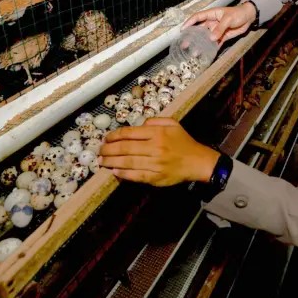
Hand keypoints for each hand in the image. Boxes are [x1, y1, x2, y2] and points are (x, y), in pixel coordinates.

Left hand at [98, 117, 219, 186]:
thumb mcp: (172, 123)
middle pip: (125, 148)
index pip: (129, 133)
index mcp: (157, 133)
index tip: (106, 139)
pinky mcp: (156, 177)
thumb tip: (138, 124)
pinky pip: (137, 176)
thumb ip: (155, 120)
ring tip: (102, 162)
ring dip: (112, 162)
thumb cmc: (183, 142)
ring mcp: (155, 163)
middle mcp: (155, 147)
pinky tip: (115, 172)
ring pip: (128, 162)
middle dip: (108, 150)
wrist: (197, 161)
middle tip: (99, 151)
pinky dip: (124, 175)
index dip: (114, 136)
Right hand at [182, 2, 256, 45]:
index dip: (189, 22)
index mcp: (212, 14)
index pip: (197, 17)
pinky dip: (211, 48)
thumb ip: (220, 28)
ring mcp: (217, 30)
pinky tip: (206, 54)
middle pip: (199, 29)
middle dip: (192, 36)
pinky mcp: (222, 37)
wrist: (249, 17)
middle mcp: (212, 23)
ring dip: (200, 45)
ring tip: (195, 52)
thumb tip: (211, 38)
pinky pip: (215, 43)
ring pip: (206, 38)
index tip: (183, 29)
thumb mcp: (228, 19)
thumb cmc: (238, 13)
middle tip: (185, 44)